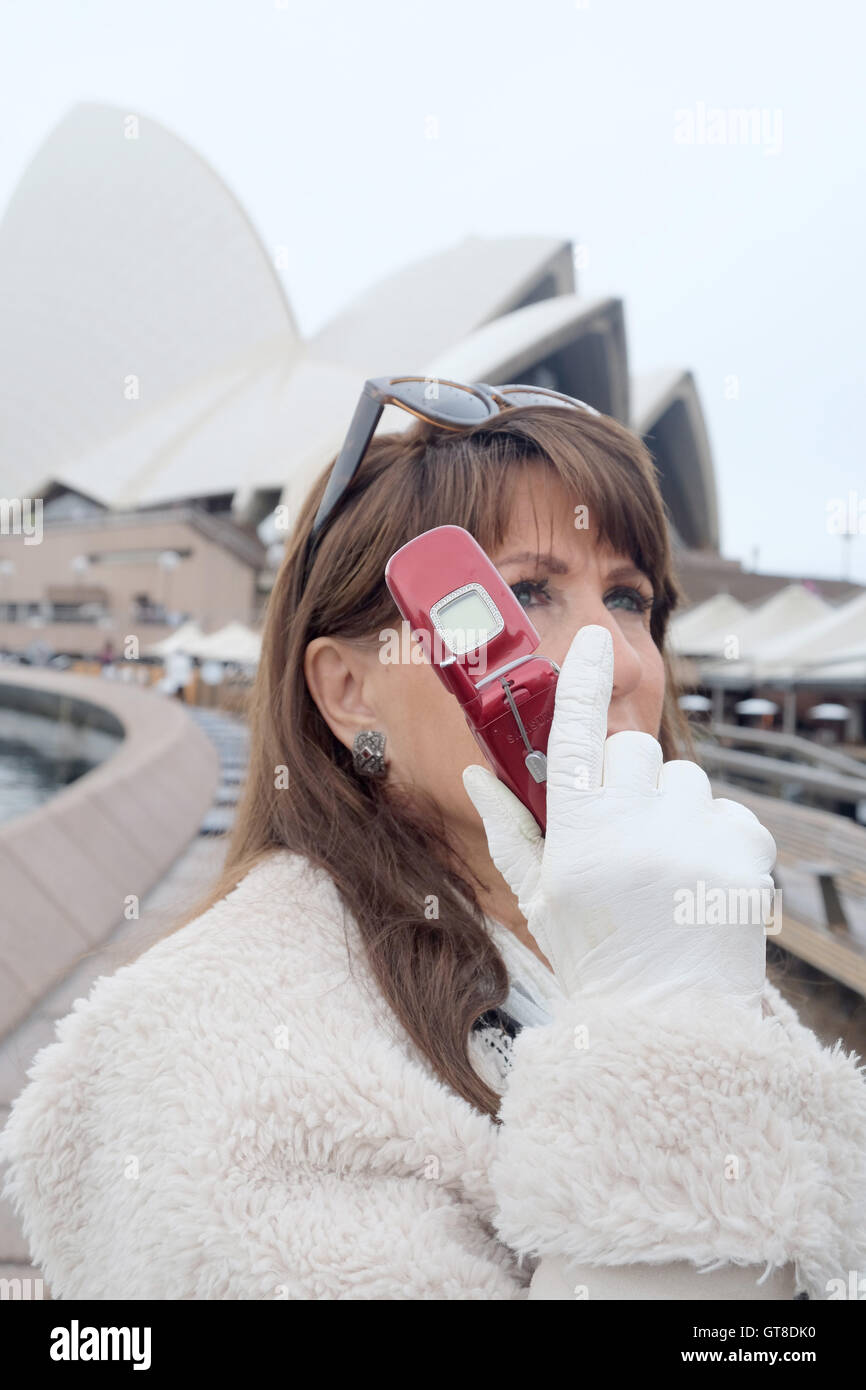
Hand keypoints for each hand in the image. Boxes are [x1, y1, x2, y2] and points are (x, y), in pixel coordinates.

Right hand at [462, 624, 775, 1010]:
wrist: (668, 1027)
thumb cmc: (596, 958)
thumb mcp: (541, 897)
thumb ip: (509, 829)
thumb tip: (475, 772)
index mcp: (579, 836)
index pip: (580, 734)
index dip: (586, 680)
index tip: (597, 641)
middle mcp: (637, 829)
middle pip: (637, 752)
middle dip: (630, 780)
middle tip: (625, 834)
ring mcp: (695, 840)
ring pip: (688, 780)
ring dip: (676, 809)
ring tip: (666, 868)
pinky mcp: (745, 855)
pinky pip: (732, 813)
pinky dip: (718, 839)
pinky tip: (700, 882)